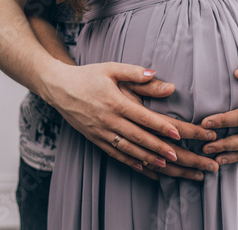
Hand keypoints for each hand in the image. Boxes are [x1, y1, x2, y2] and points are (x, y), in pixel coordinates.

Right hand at [40, 61, 217, 179]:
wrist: (57, 88)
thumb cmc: (87, 76)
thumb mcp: (110, 68)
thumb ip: (134, 73)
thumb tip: (158, 75)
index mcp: (115, 102)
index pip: (142, 117)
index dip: (161, 126)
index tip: (178, 134)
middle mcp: (108, 120)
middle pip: (139, 137)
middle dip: (161, 148)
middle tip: (180, 156)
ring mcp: (101, 132)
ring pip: (129, 150)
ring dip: (149, 159)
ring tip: (167, 166)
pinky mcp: (95, 139)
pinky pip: (115, 154)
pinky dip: (131, 163)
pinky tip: (145, 169)